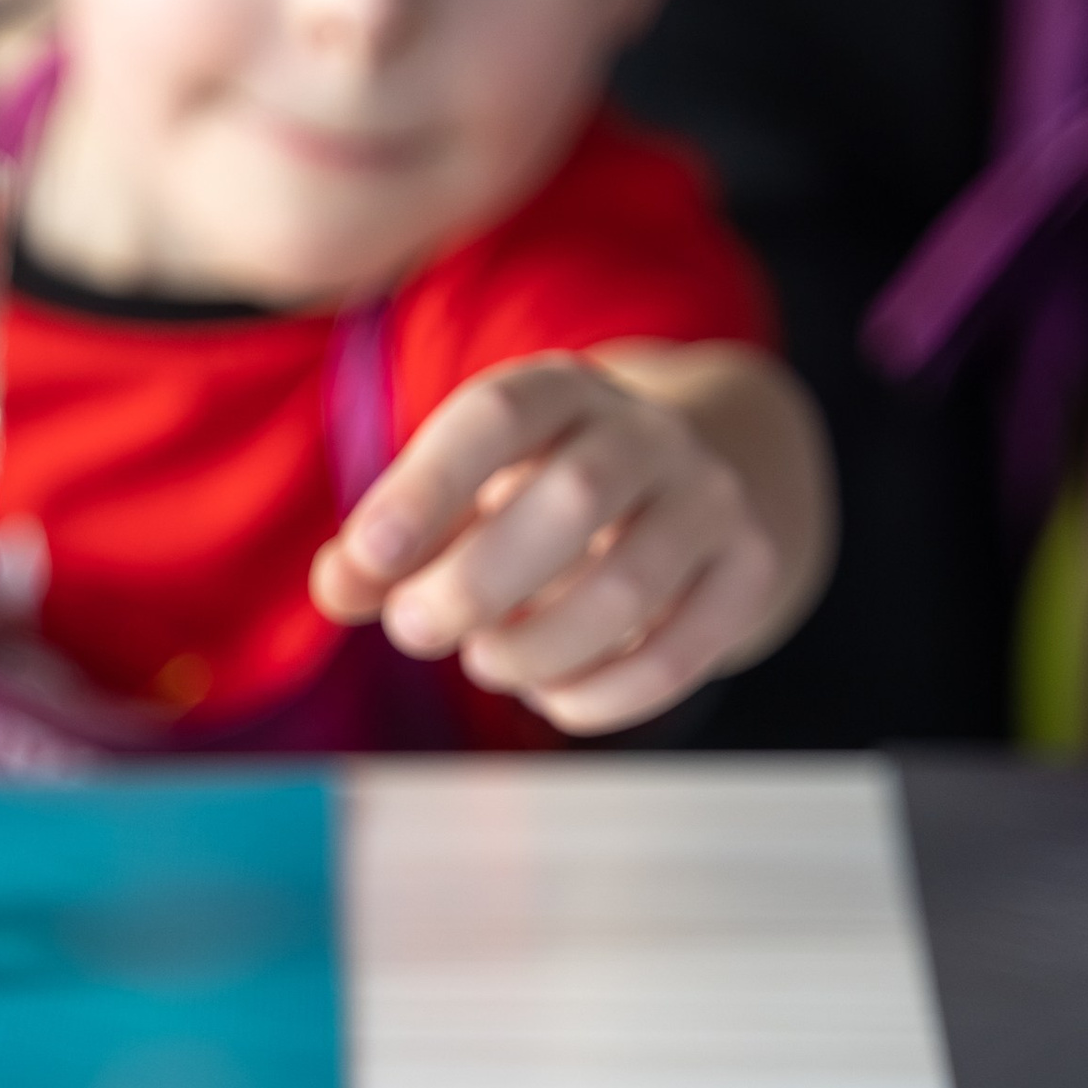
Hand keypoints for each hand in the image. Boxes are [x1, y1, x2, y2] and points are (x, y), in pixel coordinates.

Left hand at [308, 349, 797, 734]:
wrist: (694, 478)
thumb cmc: (539, 493)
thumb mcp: (462, 493)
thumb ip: (388, 542)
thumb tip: (339, 586)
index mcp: (558, 392)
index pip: (498, 416)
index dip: (427, 487)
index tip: (367, 557)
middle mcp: (646, 432)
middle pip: (575, 497)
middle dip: (479, 580)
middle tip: (413, 629)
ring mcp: (710, 499)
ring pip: (630, 585)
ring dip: (538, 646)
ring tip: (487, 663)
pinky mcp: (748, 570)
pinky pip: (681, 650)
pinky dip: (603, 694)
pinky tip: (552, 695)